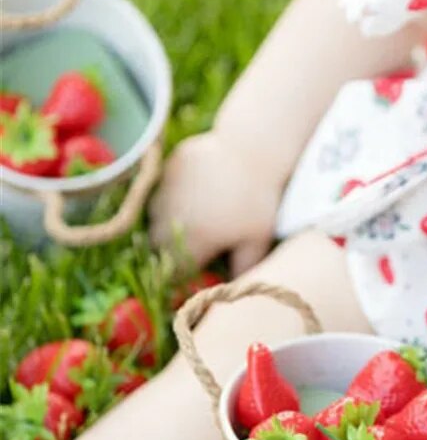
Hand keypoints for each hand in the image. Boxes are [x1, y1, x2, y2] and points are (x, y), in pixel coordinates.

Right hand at [149, 131, 278, 275]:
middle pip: (157, 245)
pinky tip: (193, 192)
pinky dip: (171, 196)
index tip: (190, 271)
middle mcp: (171, 218)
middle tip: (191, 244)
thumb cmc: (259, 199)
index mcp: (193, 240)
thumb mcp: (258, 238)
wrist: (254, 148)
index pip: (172, 272)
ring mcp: (165, 190)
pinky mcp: (167, 168)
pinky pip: (160, 190)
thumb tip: (233, 291)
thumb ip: (244, 268)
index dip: (179, 276)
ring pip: (154, 216)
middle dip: (169, 250)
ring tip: (191, 217)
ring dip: (166, 222)